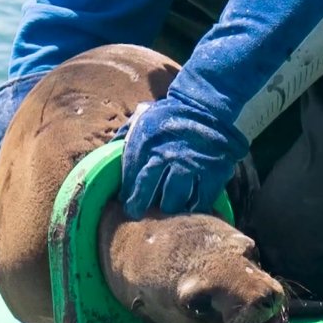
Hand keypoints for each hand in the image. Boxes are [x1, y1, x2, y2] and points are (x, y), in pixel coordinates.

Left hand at [119, 96, 248, 219]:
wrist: (209, 106)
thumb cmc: (172, 114)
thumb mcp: (143, 117)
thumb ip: (126, 134)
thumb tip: (109, 149)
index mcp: (146, 144)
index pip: (131, 179)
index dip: (128, 195)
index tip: (127, 203)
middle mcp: (167, 157)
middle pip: (149, 194)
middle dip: (142, 207)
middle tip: (140, 215)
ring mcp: (191, 166)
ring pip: (174, 201)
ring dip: (169, 207)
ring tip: (167, 209)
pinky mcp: (213, 173)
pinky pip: (201, 200)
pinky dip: (195, 206)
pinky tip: (191, 206)